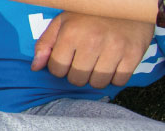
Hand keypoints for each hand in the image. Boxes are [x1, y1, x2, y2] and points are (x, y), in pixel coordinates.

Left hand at [32, 12, 156, 87]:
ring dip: (96, 78)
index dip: (60, 68)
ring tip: (98, 64)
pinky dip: (115, 77)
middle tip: (84, 62)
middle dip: (77, 74)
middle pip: (77, 79)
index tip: (68, 59)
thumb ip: (45, 44)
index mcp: (72, 34)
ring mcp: (115, 48)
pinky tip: (113, 65)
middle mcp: (93, 41)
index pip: (57, 70)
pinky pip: (120, 81)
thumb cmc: (90, 14)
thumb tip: (35, 68)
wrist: (127, 3)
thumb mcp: (62, 22)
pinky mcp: (134, 53)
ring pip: (98, 83)